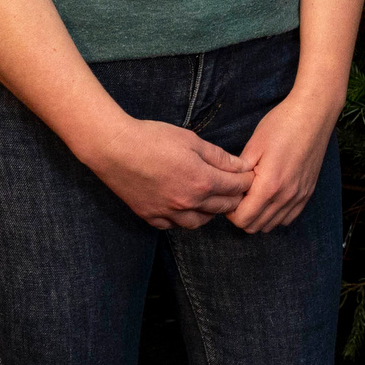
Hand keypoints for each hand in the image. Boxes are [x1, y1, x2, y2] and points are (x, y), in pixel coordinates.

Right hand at [82, 117, 251, 229]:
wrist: (114, 149)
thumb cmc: (153, 138)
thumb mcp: (191, 140)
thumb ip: (219, 157)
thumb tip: (241, 166)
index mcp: (202, 182)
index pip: (236, 187)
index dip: (247, 180)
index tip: (249, 175)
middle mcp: (188, 203)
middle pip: (223, 207)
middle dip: (234, 197)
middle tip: (237, 188)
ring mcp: (169, 213)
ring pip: (200, 222)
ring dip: (211, 212)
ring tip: (212, 199)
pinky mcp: (151, 217)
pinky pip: (175, 226)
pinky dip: (185, 218)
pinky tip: (185, 207)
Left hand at [228, 85, 340, 233]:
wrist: (314, 115)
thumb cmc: (282, 125)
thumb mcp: (254, 145)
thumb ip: (239, 171)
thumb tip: (228, 187)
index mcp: (269, 186)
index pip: (242, 219)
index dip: (230, 211)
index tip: (229, 194)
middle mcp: (286, 197)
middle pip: (255, 226)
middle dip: (241, 215)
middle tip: (238, 194)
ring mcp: (299, 197)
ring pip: (272, 225)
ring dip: (258, 216)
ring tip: (253, 195)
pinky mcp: (308, 193)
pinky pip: (288, 218)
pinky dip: (275, 215)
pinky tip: (270, 197)